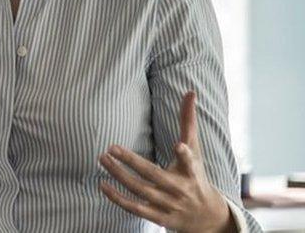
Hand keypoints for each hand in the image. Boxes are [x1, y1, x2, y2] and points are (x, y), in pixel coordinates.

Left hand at [98, 91, 235, 232]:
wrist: (207, 216)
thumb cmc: (196, 175)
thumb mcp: (195, 150)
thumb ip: (188, 122)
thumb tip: (191, 91)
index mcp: (191, 172)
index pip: (190, 163)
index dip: (184, 156)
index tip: (178, 146)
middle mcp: (180, 189)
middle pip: (154, 175)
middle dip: (132, 163)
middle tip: (111, 148)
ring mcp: (169, 205)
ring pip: (141, 191)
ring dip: (120, 176)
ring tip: (102, 159)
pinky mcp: (159, 217)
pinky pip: (135, 208)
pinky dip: (118, 199)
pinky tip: (103, 185)